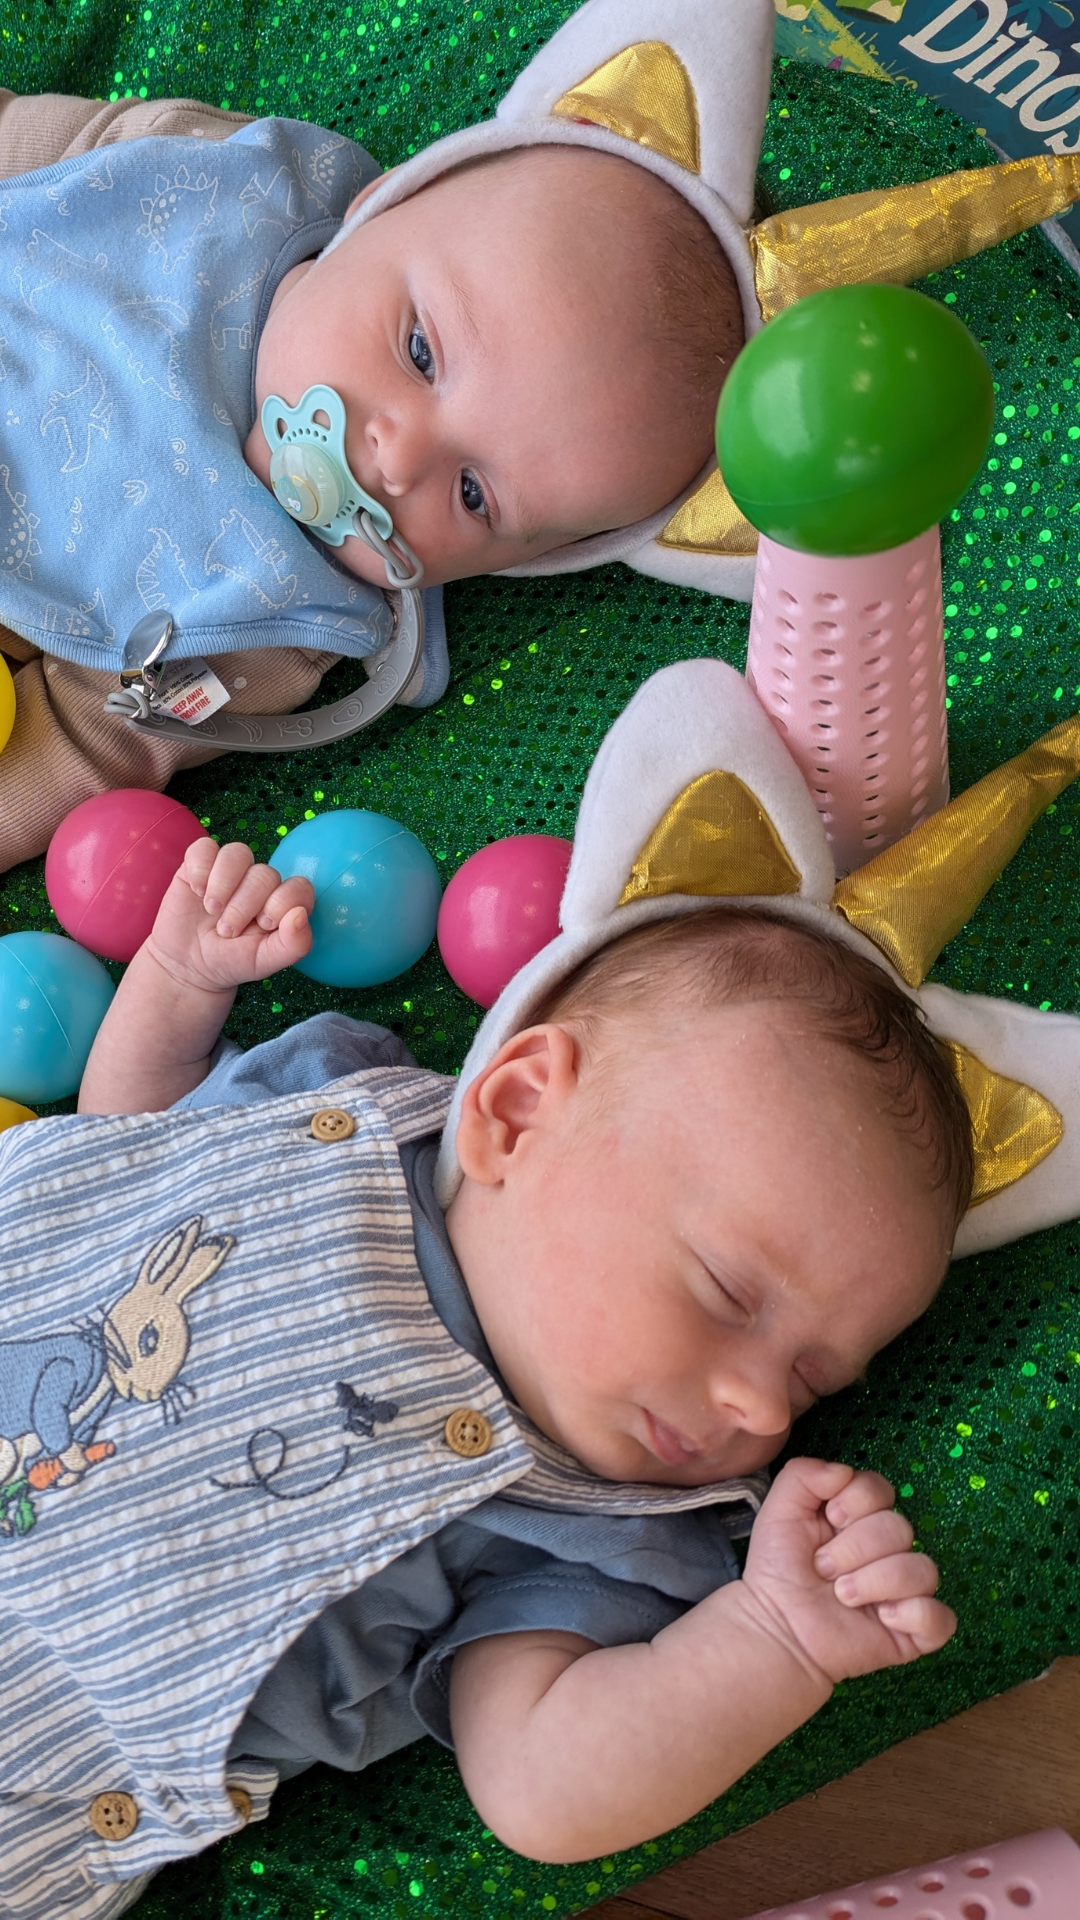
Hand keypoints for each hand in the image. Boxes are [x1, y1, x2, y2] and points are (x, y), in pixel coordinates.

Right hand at [145, 838, 314, 994]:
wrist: (188, 965)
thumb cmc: (231, 962)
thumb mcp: (264, 962)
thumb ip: (294, 944)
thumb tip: (300, 914)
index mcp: (282, 903)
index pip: (298, 887)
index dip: (282, 902)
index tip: (263, 925)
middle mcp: (260, 883)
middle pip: (264, 874)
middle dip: (244, 905)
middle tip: (227, 931)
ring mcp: (231, 870)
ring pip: (238, 854)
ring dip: (224, 883)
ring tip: (212, 909)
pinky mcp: (200, 864)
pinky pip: (204, 847)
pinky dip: (200, 868)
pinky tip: (196, 891)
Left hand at [742, 1458, 955, 1684]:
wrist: (776, 1626)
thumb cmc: (780, 1569)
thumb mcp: (779, 1510)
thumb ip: (803, 1475)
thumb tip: (844, 1472)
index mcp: (862, 1518)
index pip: (881, 1489)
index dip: (856, 1502)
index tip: (829, 1521)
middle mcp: (889, 1550)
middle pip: (900, 1528)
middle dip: (854, 1549)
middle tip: (825, 1569)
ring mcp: (904, 1591)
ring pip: (923, 1570)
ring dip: (875, 1582)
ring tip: (842, 1596)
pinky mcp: (914, 1630)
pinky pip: (941, 1617)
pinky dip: (914, 1614)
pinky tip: (882, 1619)